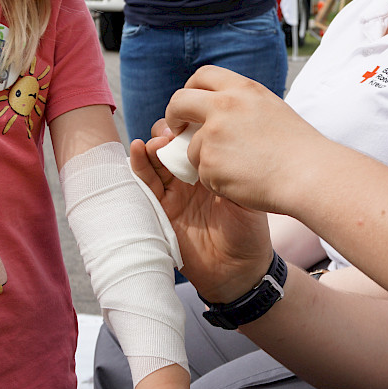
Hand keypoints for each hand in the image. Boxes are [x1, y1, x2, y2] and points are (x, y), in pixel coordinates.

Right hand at [130, 134, 272, 302]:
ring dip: (153, 146)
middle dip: (170, 131)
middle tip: (175, 131)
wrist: (238, 270)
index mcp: (214, 166)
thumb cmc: (249, 232)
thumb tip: (215, 144)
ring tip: (157, 142)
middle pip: (172, 142)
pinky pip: (146, 183)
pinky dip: (139, 165)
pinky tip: (138, 149)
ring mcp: (174, 190)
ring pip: (156, 159)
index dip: (191, 124)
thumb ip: (230, 171)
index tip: (194, 118)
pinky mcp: (161, 208)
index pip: (196, 137)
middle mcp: (191, 174)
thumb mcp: (246, 196)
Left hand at [162, 66, 331, 213]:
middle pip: (180, 102)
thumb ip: (240, 104)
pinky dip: (216, 180)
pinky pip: (202, 173)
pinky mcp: (210, 163)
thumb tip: (215, 108)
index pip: (202, 76)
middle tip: (177, 129)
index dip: (190, 90)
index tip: (188, 105)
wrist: (309, 174)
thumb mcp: (270, 107)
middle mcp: (224, 106)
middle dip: (173, 116)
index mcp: (242, 88)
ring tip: (240, 167)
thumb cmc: (297, 147)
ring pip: (192, 146)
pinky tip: (242, 180)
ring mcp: (214, 135)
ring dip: (206, 158)